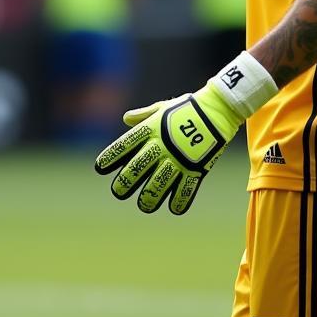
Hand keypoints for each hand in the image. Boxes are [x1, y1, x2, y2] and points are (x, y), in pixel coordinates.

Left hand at [95, 82, 242, 214]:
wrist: (217, 109)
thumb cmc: (186, 108)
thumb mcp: (162, 108)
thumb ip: (143, 116)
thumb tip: (126, 119)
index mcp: (150, 130)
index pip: (124, 146)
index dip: (110, 157)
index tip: (100, 168)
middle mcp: (160, 146)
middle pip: (136, 169)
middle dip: (124, 183)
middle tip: (118, 192)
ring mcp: (178, 159)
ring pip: (156, 185)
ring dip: (148, 198)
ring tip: (144, 205)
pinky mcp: (195, 168)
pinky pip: (185, 191)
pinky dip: (178, 202)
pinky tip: (172, 208)